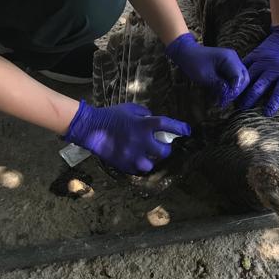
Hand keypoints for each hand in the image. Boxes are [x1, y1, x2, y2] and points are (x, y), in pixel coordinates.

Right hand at [64, 100, 190, 175]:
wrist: (90, 128)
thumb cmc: (111, 116)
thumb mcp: (130, 109)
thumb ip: (144, 114)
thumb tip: (153, 118)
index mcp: (143, 125)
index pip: (168, 125)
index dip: (180, 128)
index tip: (187, 131)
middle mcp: (141, 141)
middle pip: (164, 151)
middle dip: (164, 149)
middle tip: (161, 146)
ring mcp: (132, 155)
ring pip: (151, 164)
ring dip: (151, 160)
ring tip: (146, 155)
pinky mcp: (123, 164)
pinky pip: (137, 169)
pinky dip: (139, 165)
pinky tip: (135, 159)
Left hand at [165, 32, 248, 105]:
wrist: (186, 52)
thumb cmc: (193, 62)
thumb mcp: (205, 76)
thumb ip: (219, 85)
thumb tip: (227, 97)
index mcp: (229, 58)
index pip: (239, 77)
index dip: (234, 91)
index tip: (225, 100)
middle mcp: (234, 58)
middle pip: (244, 78)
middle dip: (236, 91)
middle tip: (225, 101)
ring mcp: (232, 61)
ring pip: (240, 79)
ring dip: (233, 90)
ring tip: (223, 99)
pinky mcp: (228, 66)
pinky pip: (234, 77)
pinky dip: (230, 86)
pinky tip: (222, 94)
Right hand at [236, 24, 278, 116]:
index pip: (278, 92)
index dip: (272, 104)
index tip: (267, 113)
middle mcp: (272, 68)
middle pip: (258, 87)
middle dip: (249, 99)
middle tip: (242, 110)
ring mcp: (262, 60)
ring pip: (248, 77)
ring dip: (241, 89)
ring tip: (235, 100)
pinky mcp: (256, 53)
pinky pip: (245, 65)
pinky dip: (239, 74)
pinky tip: (234, 82)